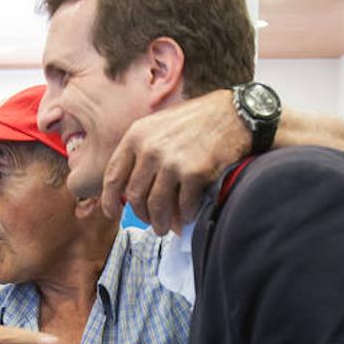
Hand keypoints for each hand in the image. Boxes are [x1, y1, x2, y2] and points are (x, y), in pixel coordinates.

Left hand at [101, 89, 248, 233]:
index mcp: (137, 135)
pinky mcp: (194, 173)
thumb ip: (141, 151)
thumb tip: (131, 189)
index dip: (109, 200)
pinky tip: (187, 216)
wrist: (234, 114)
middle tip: (151, 222)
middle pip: (134, 195)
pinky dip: (185, 216)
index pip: (113, 175)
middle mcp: (150, 148)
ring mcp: (172, 161)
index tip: (112, 213)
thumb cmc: (197, 121)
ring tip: (166, 228)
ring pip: (156, 205)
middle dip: (141, 215)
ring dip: (161, 222)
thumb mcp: (159, 125)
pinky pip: (183, 205)